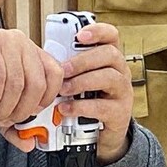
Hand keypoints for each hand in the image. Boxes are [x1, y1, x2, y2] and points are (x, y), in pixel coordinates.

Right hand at [0, 29, 63, 152]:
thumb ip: (15, 123)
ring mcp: (6, 41)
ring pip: (17, 84)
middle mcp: (22, 44)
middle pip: (37, 85)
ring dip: (3, 107)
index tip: (31, 114)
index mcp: (31, 54)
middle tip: (4, 120)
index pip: (55, 76)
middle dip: (20, 111)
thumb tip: (29, 142)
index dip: (46, 100)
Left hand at [56, 22, 132, 164]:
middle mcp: (121, 71)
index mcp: (109, 58)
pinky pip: (103, 106)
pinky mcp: (120, 113)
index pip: (111, 36)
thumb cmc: (87, 100)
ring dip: (82, 82)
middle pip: (110, 54)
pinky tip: (66, 109)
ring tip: (63, 90)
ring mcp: (123, 92)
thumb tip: (43, 56)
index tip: (79, 36)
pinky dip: (81, 107)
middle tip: (63, 69)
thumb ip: (68, 68)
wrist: (101, 134)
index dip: (97, 31)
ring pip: (109, 78)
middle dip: (83, 60)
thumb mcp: (79, 79)